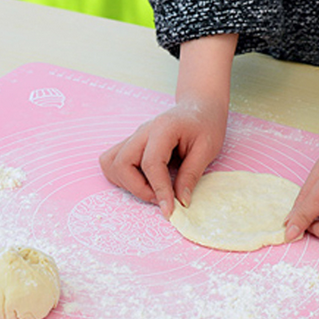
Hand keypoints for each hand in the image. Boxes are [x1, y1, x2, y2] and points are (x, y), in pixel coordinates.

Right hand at [99, 99, 227, 217]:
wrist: (199, 108)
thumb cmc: (205, 125)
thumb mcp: (207, 149)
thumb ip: (192, 175)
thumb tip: (181, 201)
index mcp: (163, 128)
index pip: (151, 163)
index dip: (159, 190)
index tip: (169, 210)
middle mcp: (142, 132)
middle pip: (122, 163)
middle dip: (138, 188)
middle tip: (160, 198)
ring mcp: (133, 137)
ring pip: (111, 163)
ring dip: (127, 183)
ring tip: (151, 189)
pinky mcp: (131, 144)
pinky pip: (112, 162)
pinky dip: (122, 177)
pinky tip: (142, 182)